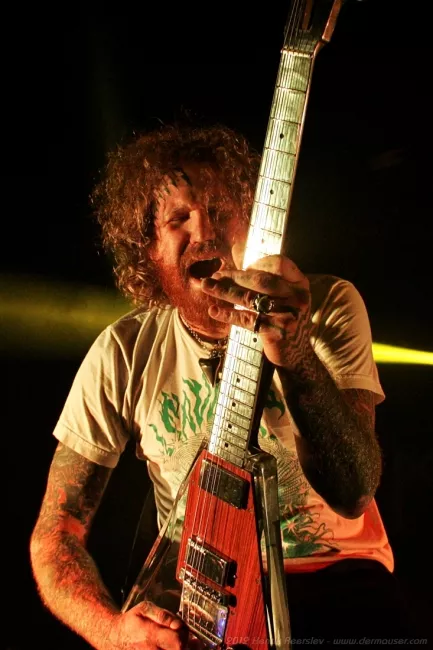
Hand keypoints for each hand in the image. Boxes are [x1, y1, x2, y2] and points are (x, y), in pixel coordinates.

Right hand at [106, 600, 190, 648]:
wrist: (115, 638)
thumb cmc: (132, 622)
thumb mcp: (144, 609)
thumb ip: (163, 615)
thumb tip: (178, 624)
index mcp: (151, 636)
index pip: (178, 642)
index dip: (185, 634)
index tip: (182, 628)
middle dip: (185, 644)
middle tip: (182, 636)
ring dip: (181, 649)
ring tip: (179, 642)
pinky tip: (171, 646)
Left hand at [201, 249, 311, 370]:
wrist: (297, 352)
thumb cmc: (284, 319)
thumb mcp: (287, 297)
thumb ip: (269, 282)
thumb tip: (234, 271)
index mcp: (300, 284)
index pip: (279, 264)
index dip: (258, 264)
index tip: (241, 268)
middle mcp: (296, 298)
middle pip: (260, 281)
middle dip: (234, 276)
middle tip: (213, 276)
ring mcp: (286, 315)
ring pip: (250, 298)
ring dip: (224, 291)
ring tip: (206, 285)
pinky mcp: (275, 332)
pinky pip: (247, 319)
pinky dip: (228, 314)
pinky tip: (214, 310)